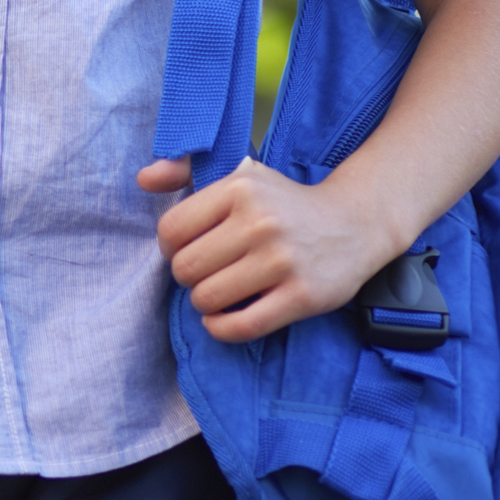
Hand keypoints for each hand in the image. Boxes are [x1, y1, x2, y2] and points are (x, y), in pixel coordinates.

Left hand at [137, 155, 398, 342]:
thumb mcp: (241, 174)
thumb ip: (186, 171)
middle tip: (205, 273)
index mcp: (240, 189)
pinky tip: (223, 319)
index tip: (188, 248)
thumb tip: (143, 179)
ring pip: (207, 298)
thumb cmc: (285, 202)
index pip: (171, 230)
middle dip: (187, 276)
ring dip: (204, 302)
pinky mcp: (303, 296)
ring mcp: (283, 261)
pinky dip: (221, 328)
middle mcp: (260, 222)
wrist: (356, 223)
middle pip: (185, 267)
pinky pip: (241, 326)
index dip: (171, 246)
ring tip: (219, 292)